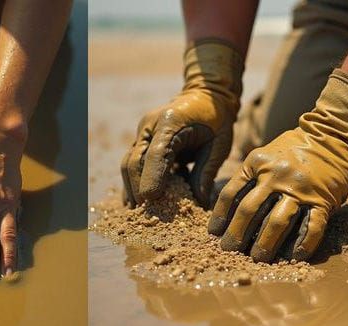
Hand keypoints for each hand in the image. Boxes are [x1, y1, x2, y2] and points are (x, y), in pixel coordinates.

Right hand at [122, 39, 241, 207]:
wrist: (207, 95)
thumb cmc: (217, 120)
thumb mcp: (219, 144)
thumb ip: (206, 172)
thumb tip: (198, 203)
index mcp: (172, 122)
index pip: (155, 154)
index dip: (151, 178)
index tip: (150, 199)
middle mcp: (151, 125)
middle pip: (134, 161)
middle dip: (137, 187)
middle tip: (143, 209)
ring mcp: (143, 132)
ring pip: (128, 163)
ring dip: (130, 187)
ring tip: (136, 208)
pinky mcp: (141, 139)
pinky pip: (131, 163)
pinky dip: (132, 182)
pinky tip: (135, 199)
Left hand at [209, 70, 347, 262]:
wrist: (337, 132)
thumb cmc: (295, 149)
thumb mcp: (265, 155)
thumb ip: (249, 177)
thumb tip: (228, 213)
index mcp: (258, 163)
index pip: (230, 194)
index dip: (220, 217)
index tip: (214, 234)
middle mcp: (277, 175)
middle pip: (249, 211)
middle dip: (236, 236)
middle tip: (230, 252)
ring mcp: (301, 188)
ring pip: (276, 223)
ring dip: (265, 245)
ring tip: (258, 258)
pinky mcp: (323, 199)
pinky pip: (312, 227)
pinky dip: (303, 244)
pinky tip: (294, 256)